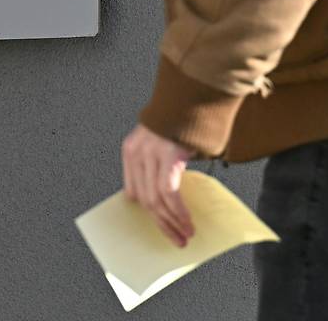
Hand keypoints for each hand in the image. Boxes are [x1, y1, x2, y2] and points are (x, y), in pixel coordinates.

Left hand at [122, 124, 194, 246]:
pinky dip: (179, 213)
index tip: (161, 226)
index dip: (148, 212)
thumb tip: (171, 198)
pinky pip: (170, 194)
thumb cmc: (186, 115)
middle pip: (145, 200)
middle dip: (162, 224)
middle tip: (177, 239)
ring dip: (172, 223)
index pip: (134, 191)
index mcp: (131, 149)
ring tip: (185, 236)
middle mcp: (137, 152)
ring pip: (156, 202)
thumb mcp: (165, 141)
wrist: (196, 89)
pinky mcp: (167, 157)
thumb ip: (161, 165)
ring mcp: (150, 155)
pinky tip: (188, 223)